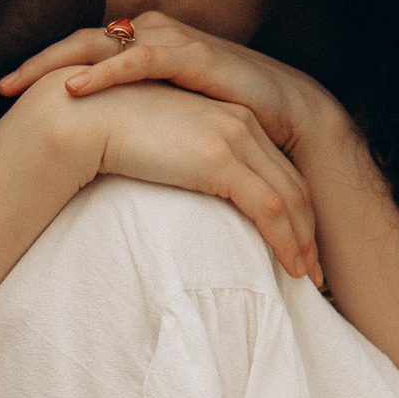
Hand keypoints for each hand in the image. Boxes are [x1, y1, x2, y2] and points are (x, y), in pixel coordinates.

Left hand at [2, 16, 340, 157]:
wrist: (290, 115)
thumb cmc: (230, 116)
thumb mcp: (172, 115)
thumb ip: (138, 113)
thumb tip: (97, 138)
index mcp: (145, 46)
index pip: (83, 52)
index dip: (43, 69)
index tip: (5, 95)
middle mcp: (154, 34)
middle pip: (80, 42)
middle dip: (38, 64)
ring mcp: (173, 40)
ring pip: (101, 44)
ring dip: (58, 63)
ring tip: (21, 85)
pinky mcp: (194, 54)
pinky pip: (139, 59)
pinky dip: (106, 72)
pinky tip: (77, 86)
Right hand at [11, 69, 322, 283]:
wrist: (82, 118)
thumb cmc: (110, 136)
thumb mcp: (163, 149)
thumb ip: (187, 164)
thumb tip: (194, 196)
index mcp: (231, 119)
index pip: (278, 170)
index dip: (295, 211)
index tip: (301, 245)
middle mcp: (241, 124)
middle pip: (293, 186)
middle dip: (309, 231)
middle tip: (316, 271)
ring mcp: (234, 140)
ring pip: (288, 201)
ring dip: (303, 243)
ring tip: (309, 279)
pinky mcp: (221, 161)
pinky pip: (269, 209)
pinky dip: (285, 241)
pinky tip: (291, 267)